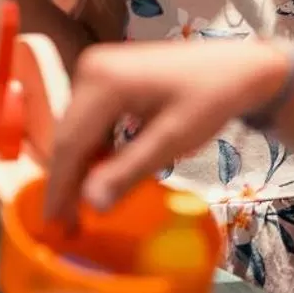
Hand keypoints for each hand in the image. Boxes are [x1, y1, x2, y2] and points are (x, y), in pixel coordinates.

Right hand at [45, 39, 289, 220]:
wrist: (238, 67)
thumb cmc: (211, 100)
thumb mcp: (172, 140)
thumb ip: (128, 171)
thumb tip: (89, 204)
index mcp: (103, 81)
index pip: (70, 142)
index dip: (60, 187)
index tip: (55, 224)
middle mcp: (91, 68)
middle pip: (68, 135)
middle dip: (67, 181)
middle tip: (66, 225)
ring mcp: (97, 69)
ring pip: (77, 129)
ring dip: (79, 167)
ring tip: (80, 208)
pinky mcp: (107, 75)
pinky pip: (90, 118)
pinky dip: (94, 148)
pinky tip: (100, 174)